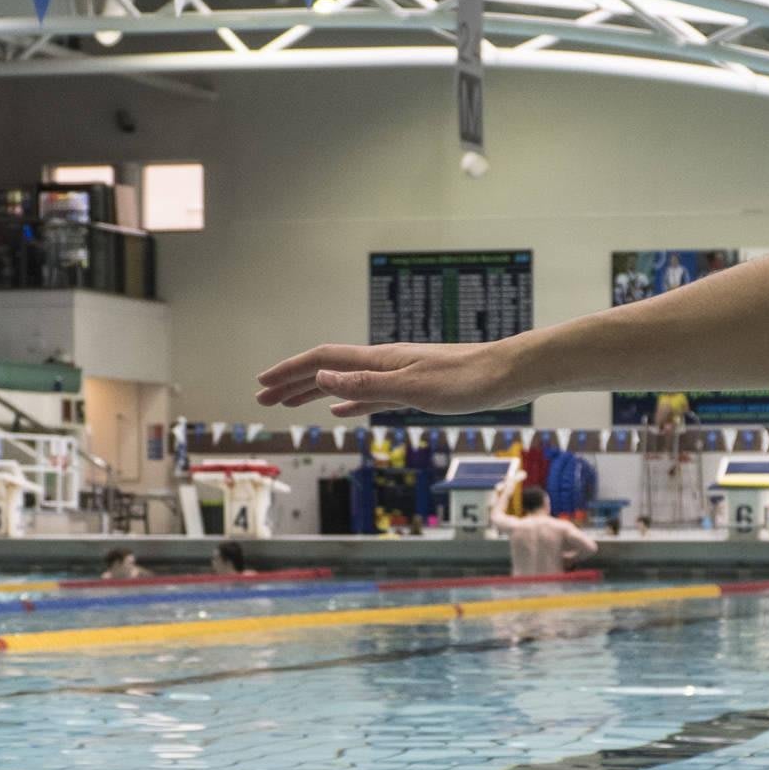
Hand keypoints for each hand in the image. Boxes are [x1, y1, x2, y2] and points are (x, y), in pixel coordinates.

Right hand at [254, 340, 521, 416]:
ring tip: (289, 403)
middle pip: (327, 370)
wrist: (507, 375)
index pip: (322, 361)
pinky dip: (347, 401)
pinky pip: (368, 394)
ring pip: (344, 381)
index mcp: (379, 361)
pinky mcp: (414, 388)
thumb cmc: (466, 382)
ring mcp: (398, 375)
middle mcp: (384, 363)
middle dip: (292, 382)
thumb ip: (367, 384)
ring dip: (314, 391)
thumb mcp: (413, 388)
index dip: (290, 372)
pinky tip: (339, 409)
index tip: (261, 384)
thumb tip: (322, 378)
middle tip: (262, 397)